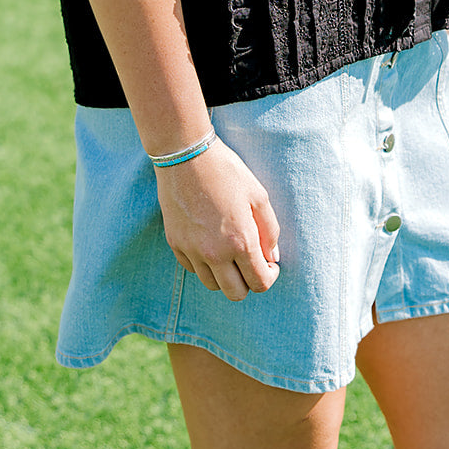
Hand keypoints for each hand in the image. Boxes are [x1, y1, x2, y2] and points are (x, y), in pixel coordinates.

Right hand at [155, 140, 280, 300]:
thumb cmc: (226, 171)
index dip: (270, 277)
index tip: (269, 263)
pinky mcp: (175, 244)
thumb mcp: (258, 196)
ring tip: (230, 251)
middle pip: (235, 294)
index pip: (259, 283)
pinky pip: (193, 269)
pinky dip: (204, 264)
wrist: (185, 155)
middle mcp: (214, 253)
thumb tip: (273, 256)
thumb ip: (270, 230)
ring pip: (212, 285)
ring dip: (225, 275)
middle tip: (251, 260)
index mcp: (240, 242)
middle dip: (248, 282)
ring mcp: (191, 250)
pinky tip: (210, 242)